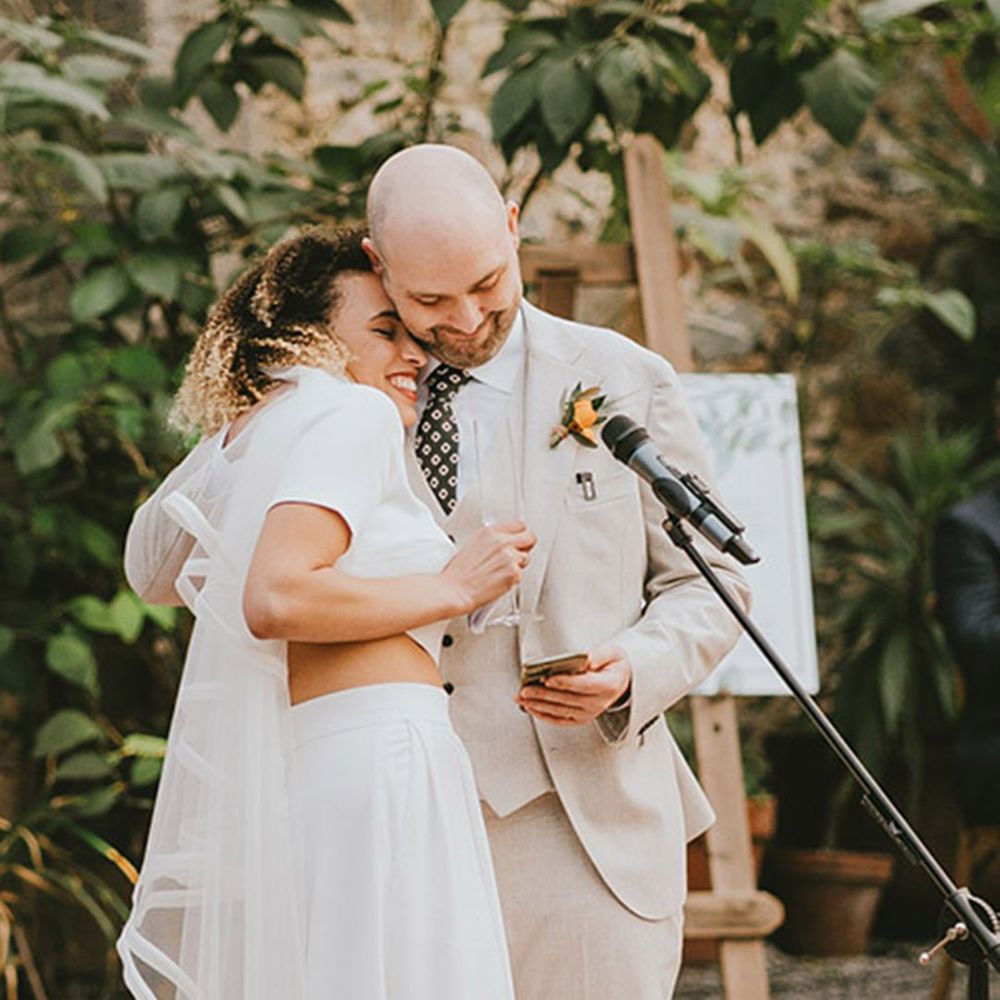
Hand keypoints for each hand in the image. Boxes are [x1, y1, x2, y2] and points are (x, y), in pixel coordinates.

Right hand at [441, 522, 535, 614]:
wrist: (455, 590)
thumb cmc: (459, 573)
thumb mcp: (473, 545)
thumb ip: (493, 541)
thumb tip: (505, 543)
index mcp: (491, 532)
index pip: (519, 525)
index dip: (520, 535)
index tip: (518, 541)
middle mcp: (502, 541)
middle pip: (530, 537)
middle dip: (525, 547)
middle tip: (518, 555)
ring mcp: (510, 557)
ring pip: (526, 558)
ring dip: (518, 565)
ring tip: (500, 572)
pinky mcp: (514, 573)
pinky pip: (521, 575)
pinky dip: (513, 579)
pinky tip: (498, 580)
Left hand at [516, 644, 631, 725]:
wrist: (620, 680)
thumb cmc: (614, 665)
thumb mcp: (613, 652)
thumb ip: (599, 655)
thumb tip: (585, 660)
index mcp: (608, 686)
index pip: (583, 685)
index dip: (564, 682)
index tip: (548, 678)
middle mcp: (598, 703)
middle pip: (567, 699)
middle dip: (544, 694)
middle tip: (526, 689)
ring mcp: (589, 713)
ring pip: (560, 710)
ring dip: (539, 705)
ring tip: (523, 698)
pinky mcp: (581, 718)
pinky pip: (560, 719)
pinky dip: (544, 715)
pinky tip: (532, 709)